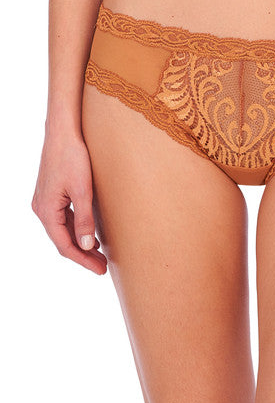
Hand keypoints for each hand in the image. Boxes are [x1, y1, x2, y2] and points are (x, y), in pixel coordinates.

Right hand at [31, 131, 106, 274]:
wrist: (63, 132)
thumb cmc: (73, 158)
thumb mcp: (83, 190)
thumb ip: (84, 219)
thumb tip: (85, 246)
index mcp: (46, 211)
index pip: (65, 245)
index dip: (83, 260)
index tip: (100, 270)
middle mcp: (42, 209)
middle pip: (63, 240)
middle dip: (83, 255)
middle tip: (103, 267)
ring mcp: (46, 202)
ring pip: (63, 231)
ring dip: (80, 243)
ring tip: (99, 255)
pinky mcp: (52, 194)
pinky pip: (63, 219)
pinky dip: (77, 229)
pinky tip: (90, 235)